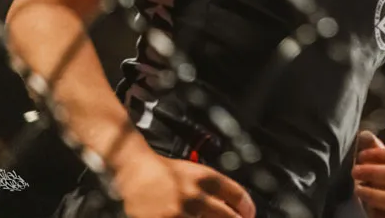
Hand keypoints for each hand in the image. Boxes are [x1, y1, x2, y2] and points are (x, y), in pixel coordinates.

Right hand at [113, 150, 255, 217]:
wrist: (135, 170)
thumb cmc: (164, 172)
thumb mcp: (194, 172)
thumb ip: (213, 188)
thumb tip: (232, 205)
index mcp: (205, 178)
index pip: (237, 194)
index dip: (248, 207)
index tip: (249, 214)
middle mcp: (194, 195)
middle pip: (228, 216)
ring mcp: (178, 212)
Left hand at [352, 130, 384, 217]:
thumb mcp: (381, 172)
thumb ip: (376, 154)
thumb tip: (365, 134)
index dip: (380, 154)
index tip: (361, 155)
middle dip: (373, 171)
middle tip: (355, 171)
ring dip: (373, 192)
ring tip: (357, 188)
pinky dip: (378, 204)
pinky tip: (366, 201)